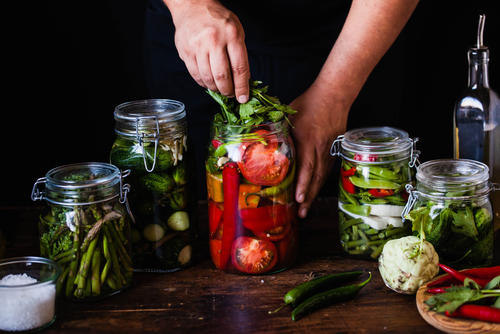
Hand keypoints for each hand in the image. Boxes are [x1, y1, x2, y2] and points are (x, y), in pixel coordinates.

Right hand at [166, 0, 249, 102]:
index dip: (242, 87)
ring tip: (220, 88)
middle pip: (222, 76)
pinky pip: (195, 74)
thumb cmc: (218, 20)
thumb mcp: (236, 31)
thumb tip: (243, 81)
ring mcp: (198, 46)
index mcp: (231, 34)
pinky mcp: (186, 51)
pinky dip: (203, 83)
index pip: (239, 67)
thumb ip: (240, 54)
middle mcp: (214, 40)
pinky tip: (208, 82)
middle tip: (230, 94)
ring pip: (208, 78)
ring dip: (215, 88)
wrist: (193, 6)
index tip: (243, 98)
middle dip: (228, 90)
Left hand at [290, 84, 348, 217]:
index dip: (303, 184)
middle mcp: (320, 149)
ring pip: (322, 176)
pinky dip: (320, 182)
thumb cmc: (310, 102)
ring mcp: (330, 150)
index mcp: (308, 141)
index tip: (298, 198)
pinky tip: (314, 190)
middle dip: (308, 197)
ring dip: (314, 193)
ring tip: (305, 207)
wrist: (335, 94)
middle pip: (315, 177)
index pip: (306, 167)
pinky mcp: (335, 150)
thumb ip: (279, 130)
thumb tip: (263, 141)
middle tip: (300, 213)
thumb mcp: (290, 115)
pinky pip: (327, 170)